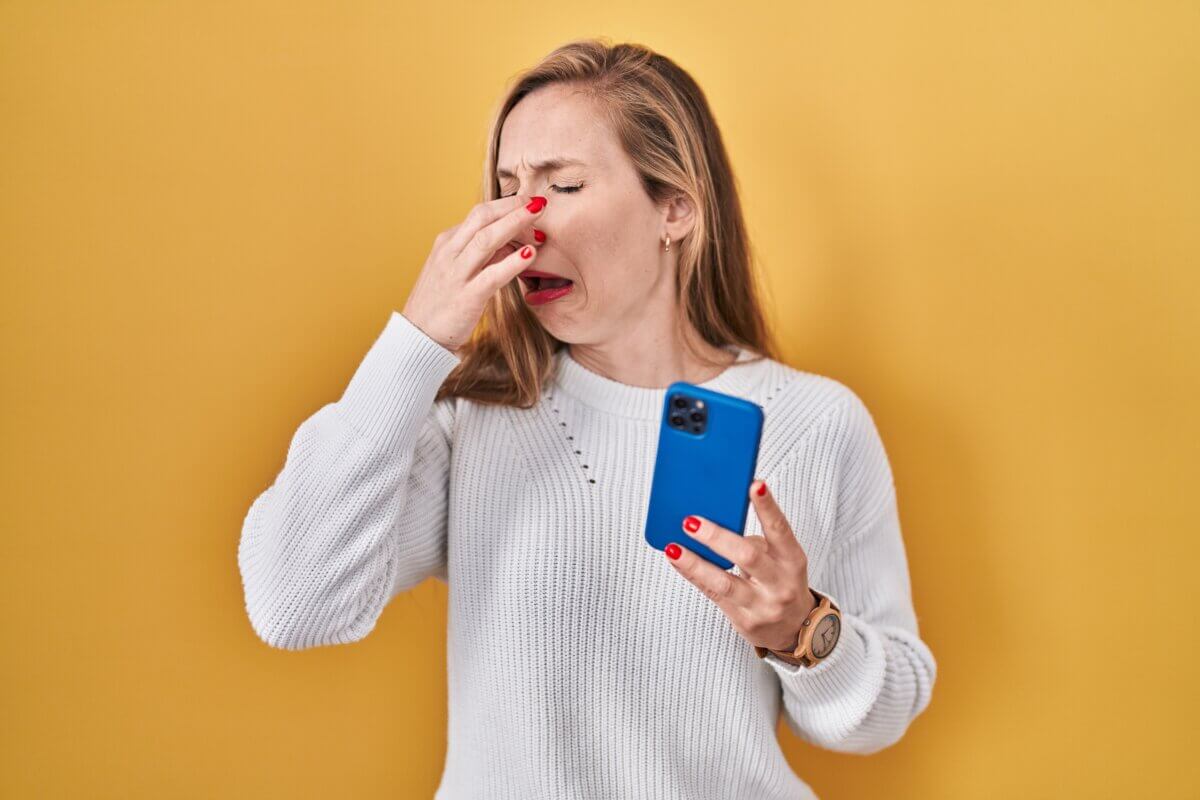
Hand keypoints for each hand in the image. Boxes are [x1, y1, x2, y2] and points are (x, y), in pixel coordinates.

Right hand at [401, 194, 547, 352]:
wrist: (417, 337)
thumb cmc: (441, 304)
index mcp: (447, 243)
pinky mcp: (466, 298)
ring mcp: (456, 274)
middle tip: (539, 201)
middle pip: (482, 217)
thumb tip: (514, 242)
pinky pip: (492, 275)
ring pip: (487, 239)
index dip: (507, 206)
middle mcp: (449, 253)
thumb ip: (484, 256)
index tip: (529, 204)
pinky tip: (530, 253)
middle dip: (512, 206)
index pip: (480, 215)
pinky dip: (512, 262)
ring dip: (515, 223)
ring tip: (538, 214)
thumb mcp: (458, 271)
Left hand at [665, 479, 816, 651]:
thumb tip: (715, 520)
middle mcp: (780, 583)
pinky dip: (693, 575)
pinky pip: (713, 594)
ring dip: (695, 563)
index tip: (754, 485)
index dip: (768, 507)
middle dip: (717, 537)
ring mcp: (762, 605)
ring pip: (724, 582)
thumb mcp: (781, 558)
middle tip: (692, 521)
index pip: (780, 529)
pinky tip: (678, 560)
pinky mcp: (744, 620)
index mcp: (792, 560)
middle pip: (748, 557)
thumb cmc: (782, 581)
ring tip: (674, 547)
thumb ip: (755, 541)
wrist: (796, 628)